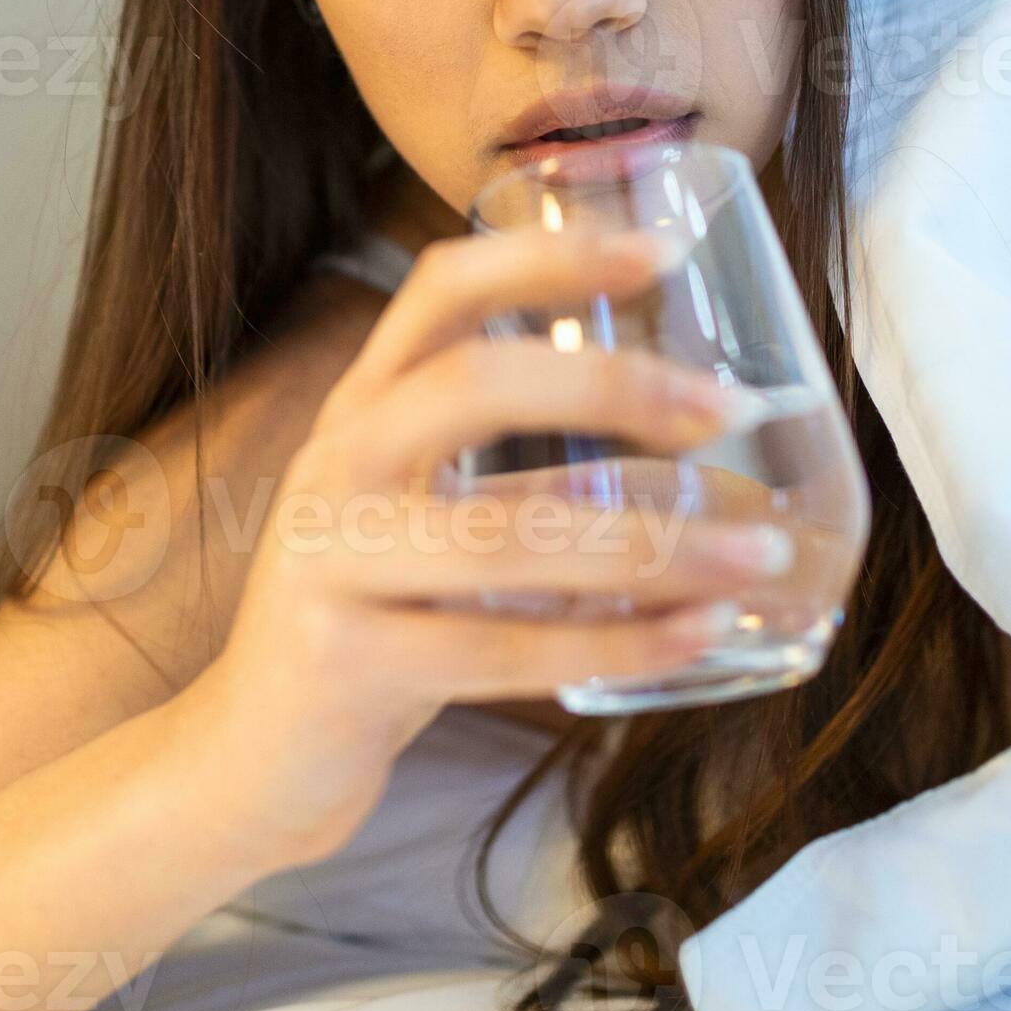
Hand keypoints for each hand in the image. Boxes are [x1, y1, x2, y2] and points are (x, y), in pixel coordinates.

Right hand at [185, 225, 791, 862]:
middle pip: (470, 383)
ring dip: (652, 543)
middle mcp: (336, 465)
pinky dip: (620, 643)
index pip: (440, 291)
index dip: (545, 258)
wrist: (251, 759)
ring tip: (759, 553)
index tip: (659, 251)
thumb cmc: (371, 624)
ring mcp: (332, 561)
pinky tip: (699, 636)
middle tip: (728, 407)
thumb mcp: (432, 526)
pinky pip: (504, 651)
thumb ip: (528, 483)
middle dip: (614, 384)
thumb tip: (686, 456)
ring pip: (504, 534)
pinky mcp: (350, 663)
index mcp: (361, 410)